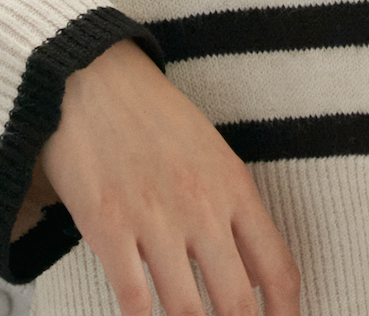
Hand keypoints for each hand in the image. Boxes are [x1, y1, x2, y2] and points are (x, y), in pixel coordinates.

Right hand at [29, 39, 300, 315]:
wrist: (90, 76)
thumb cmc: (151, 113)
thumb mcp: (210, 151)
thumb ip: (232, 209)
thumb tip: (246, 276)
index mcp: (234, 185)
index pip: (278, 270)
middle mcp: (202, 207)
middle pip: (238, 305)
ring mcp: (155, 219)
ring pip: (188, 313)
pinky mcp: (108, 226)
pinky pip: (135, 300)